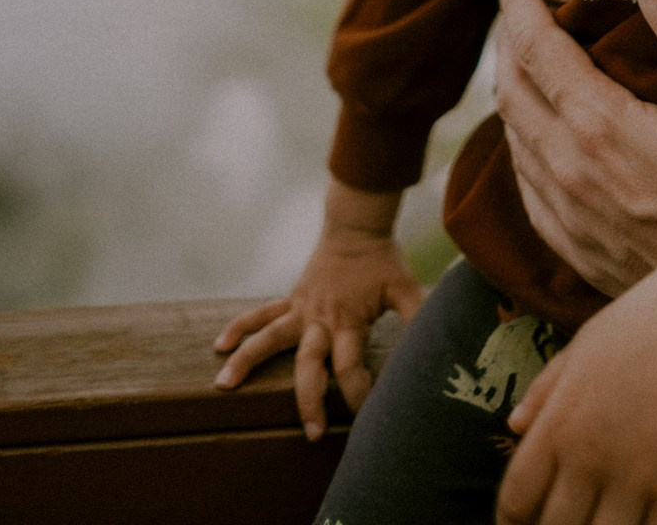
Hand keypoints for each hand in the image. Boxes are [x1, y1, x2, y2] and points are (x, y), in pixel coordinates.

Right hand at [212, 177, 424, 438]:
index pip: (350, 365)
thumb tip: (436, 341)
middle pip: (309, 364)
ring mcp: (302, 309)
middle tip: (312, 432)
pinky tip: (219, 345)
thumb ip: (417, 316)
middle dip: (310, 400)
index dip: (358, 391)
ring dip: (248, 361)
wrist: (357, 225)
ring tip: (224, 385)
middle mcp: (321, 319)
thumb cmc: (383, 260)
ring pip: (270, 338)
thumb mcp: (405, 288)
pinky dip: (240, 327)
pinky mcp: (292, 300)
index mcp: (350, 320)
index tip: (366, 415)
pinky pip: (261, 314)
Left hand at [495, 0, 656, 295]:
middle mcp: (566, 166)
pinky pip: (524, 184)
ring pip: (512, 136)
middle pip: (511, 88)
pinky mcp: (571, 245)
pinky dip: (520, 143)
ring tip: (520, 60)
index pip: (536, 48)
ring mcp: (565, 211)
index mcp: (597, 122)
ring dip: (510, 90)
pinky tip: (533, 133)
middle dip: (506, 41)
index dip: (517, 7)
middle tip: (511, 9)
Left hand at [496, 251, 656, 524]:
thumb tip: (514, 426)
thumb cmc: (641, 325)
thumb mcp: (582, 347)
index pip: (516, 497)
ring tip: (606, 522)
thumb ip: (545, 390)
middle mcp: (589, 456)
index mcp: (558, 422)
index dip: (514, 522)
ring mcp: (636, 478)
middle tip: (571, 520)